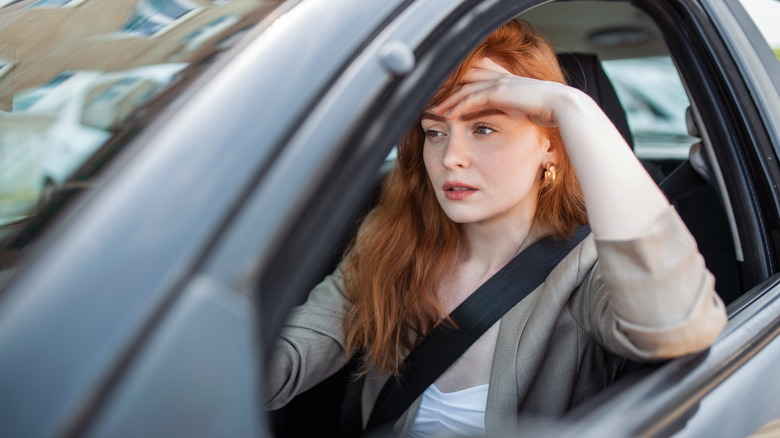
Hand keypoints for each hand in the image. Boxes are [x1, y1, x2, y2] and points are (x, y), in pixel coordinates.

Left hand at [432, 57, 576, 126]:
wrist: (561, 105)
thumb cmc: (549, 111)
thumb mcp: (527, 109)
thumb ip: (515, 111)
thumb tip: (512, 122)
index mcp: (506, 81)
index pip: (475, 80)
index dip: (458, 88)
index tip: (444, 99)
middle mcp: (500, 78)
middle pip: (465, 80)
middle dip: (447, 91)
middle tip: (430, 101)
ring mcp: (499, 83)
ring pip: (465, 89)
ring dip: (448, 100)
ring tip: (434, 110)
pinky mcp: (499, 92)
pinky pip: (472, 98)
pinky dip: (459, 106)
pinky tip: (448, 115)